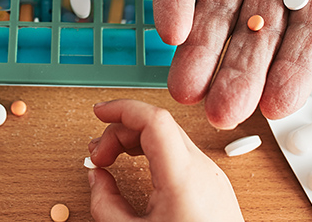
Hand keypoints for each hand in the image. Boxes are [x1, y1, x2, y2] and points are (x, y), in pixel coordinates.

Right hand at [88, 100, 242, 221]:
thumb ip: (106, 202)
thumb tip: (97, 178)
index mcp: (183, 177)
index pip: (153, 119)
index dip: (122, 108)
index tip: (98, 112)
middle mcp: (203, 169)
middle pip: (158, 125)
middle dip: (121, 131)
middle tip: (98, 155)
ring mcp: (212, 177)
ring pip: (169, 138)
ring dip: (136, 142)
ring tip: (111, 160)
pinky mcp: (215, 188)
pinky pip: (180, 156)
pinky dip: (153, 155)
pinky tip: (137, 171)